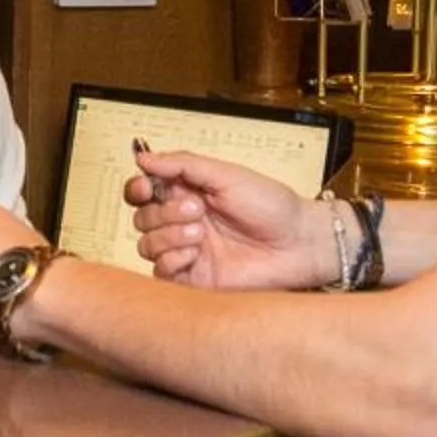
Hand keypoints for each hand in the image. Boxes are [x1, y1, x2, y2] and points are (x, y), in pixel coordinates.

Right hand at [125, 150, 328, 290]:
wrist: (298, 243)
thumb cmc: (273, 206)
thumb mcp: (226, 174)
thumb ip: (183, 164)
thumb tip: (143, 158)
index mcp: (188, 193)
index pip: (143, 191)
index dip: (138, 189)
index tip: (146, 187)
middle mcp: (183, 222)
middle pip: (141, 218)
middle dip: (163, 212)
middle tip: (197, 210)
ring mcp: (187, 251)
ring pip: (146, 245)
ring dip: (168, 235)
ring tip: (200, 231)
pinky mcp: (193, 278)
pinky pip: (160, 271)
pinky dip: (171, 259)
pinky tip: (195, 252)